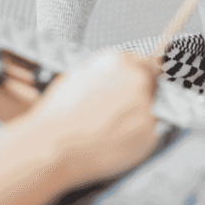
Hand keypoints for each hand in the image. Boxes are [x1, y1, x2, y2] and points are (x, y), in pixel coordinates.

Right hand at [24, 49, 161, 186]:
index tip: (129, 84)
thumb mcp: (78, 75)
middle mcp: (136, 81)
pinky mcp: (149, 136)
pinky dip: (136, 135)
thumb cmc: (60, 112)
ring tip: (111, 126)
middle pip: (147, 83)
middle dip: (136, 93)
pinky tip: (115, 138)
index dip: (133, 74)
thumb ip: (103, 72)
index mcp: (118, 62)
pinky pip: (149, 131)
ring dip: (136, 114)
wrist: (56, 144)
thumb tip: (112, 76)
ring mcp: (146, 109)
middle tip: (116, 108)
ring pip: (149, 108)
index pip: (140, 61)